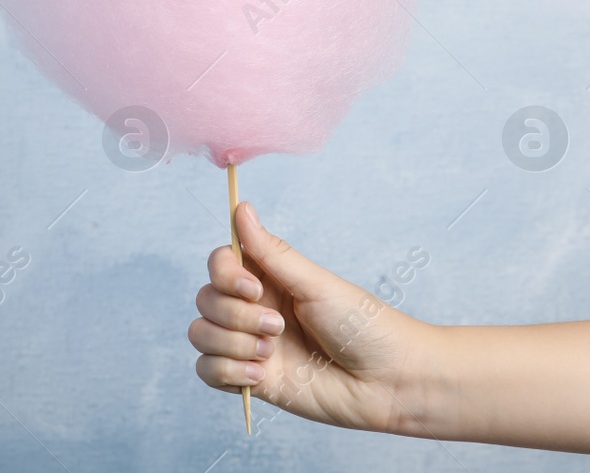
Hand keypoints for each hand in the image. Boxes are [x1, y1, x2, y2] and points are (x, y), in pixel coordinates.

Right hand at [188, 202, 436, 432]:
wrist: (389, 382)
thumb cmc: (365, 326)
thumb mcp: (317, 284)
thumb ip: (272, 253)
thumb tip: (242, 208)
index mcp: (269, 279)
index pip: (219, 264)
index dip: (224, 275)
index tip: (255, 289)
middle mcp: (255, 308)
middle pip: (205, 299)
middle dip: (235, 315)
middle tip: (279, 328)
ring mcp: (250, 344)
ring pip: (200, 334)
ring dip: (231, 344)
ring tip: (271, 354)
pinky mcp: (252, 380)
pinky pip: (207, 371)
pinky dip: (227, 372)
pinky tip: (261, 375)